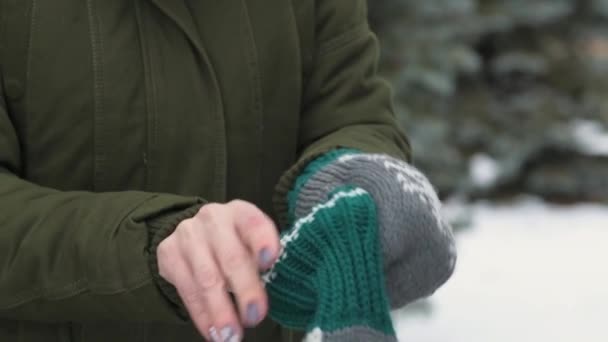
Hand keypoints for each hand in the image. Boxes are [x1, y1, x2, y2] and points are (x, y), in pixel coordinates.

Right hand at [156, 200, 279, 340]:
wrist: (195, 234)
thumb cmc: (235, 242)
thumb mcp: (252, 242)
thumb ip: (263, 259)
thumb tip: (278, 286)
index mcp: (241, 212)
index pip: (253, 222)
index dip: (262, 241)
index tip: (270, 261)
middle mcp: (213, 218)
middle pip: (231, 256)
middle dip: (245, 290)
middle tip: (255, 316)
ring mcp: (187, 235)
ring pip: (206, 278)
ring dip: (220, 311)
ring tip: (232, 335)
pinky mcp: (168, 254)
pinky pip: (187, 290)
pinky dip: (202, 315)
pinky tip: (213, 332)